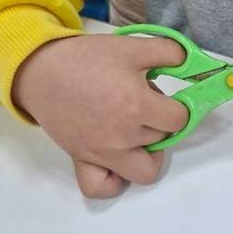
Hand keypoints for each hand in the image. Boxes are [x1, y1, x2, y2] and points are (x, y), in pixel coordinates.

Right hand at [12, 34, 188, 198]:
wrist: (42, 70)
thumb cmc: (86, 58)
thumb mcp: (131, 46)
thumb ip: (169, 52)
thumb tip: (191, 62)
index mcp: (137, 105)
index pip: (180, 119)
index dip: (179, 106)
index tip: (167, 98)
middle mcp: (122, 135)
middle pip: (163, 140)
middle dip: (160, 122)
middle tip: (145, 105)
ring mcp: (102, 152)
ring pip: (144, 171)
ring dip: (147, 153)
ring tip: (137, 132)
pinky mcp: (82, 161)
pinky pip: (102, 188)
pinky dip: (113, 181)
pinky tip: (117, 161)